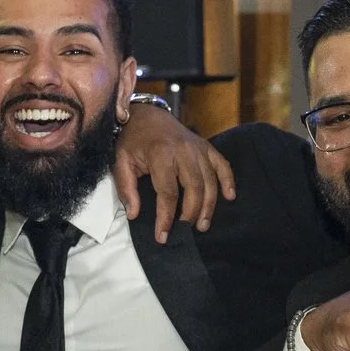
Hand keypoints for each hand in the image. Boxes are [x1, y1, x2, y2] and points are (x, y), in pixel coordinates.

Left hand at [114, 103, 237, 239]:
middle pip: (194, 188)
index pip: (167, 193)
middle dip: (190, 214)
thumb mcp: (120, 162)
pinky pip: (222, 165)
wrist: (145, 114)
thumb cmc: (132, 141)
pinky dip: (228, 181)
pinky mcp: (206, 147)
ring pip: (210, 181)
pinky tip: (229, 197)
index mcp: (161, 154)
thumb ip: (126, 189)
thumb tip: (133, 215)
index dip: (166, 217)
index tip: (162, 236)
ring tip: (202, 225)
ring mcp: (198, 148)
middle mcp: (184, 150)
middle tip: (184, 231)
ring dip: (209, 206)